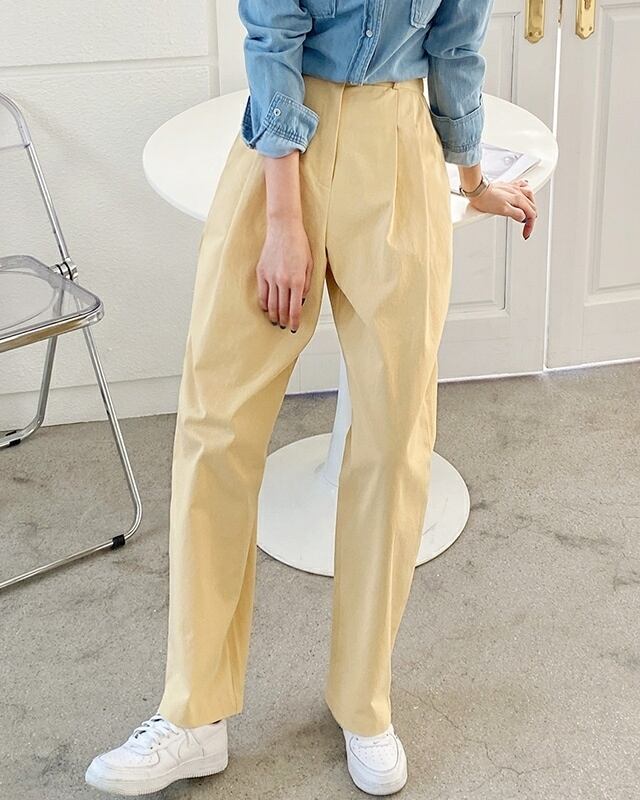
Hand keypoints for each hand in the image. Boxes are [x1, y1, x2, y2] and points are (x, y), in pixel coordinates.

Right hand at [256, 216, 312, 332]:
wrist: (284, 228)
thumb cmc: (299, 244)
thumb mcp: (310, 265)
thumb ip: (307, 284)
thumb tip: (301, 300)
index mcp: (298, 280)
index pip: (295, 309)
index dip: (295, 321)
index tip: (294, 328)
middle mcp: (283, 281)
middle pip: (282, 310)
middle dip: (284, 321)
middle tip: (285, 326)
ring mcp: (270, 277)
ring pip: (271, 304)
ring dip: (273, 316)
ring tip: (276, 321)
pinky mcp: (261, 273)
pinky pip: (261, 294)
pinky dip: (264, 304)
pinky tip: (267, 309)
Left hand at [467, 179, 536, 239]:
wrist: (477, 189)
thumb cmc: (486, 199)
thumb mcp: (502, 210)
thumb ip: (516, 214)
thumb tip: (523, 218)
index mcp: (519, 199)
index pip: (531, 214)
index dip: (530, 226)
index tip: (525, 233)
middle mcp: (519, 192)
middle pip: (532, 206)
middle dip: (530, 219)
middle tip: (525, 228)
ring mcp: (514, 188)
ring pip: (530, 196)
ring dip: (531, 206)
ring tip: (528, 214)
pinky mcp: (509, 186)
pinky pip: (523, 186)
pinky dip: (526, 192)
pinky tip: (524, 194)